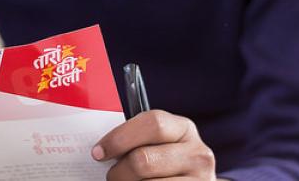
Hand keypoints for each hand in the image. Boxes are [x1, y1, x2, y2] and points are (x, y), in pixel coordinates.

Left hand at [92, 110, 215, 180]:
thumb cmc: (163, 162)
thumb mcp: (156, 144)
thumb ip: (137, 140)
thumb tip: (100, 149)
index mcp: (184, 129)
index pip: (153, 124)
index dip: (120, 137)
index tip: (98, 152)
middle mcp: (198, 154)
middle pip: (143, 160)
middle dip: (119, 171)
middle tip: (112, 176)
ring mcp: (200, 180)